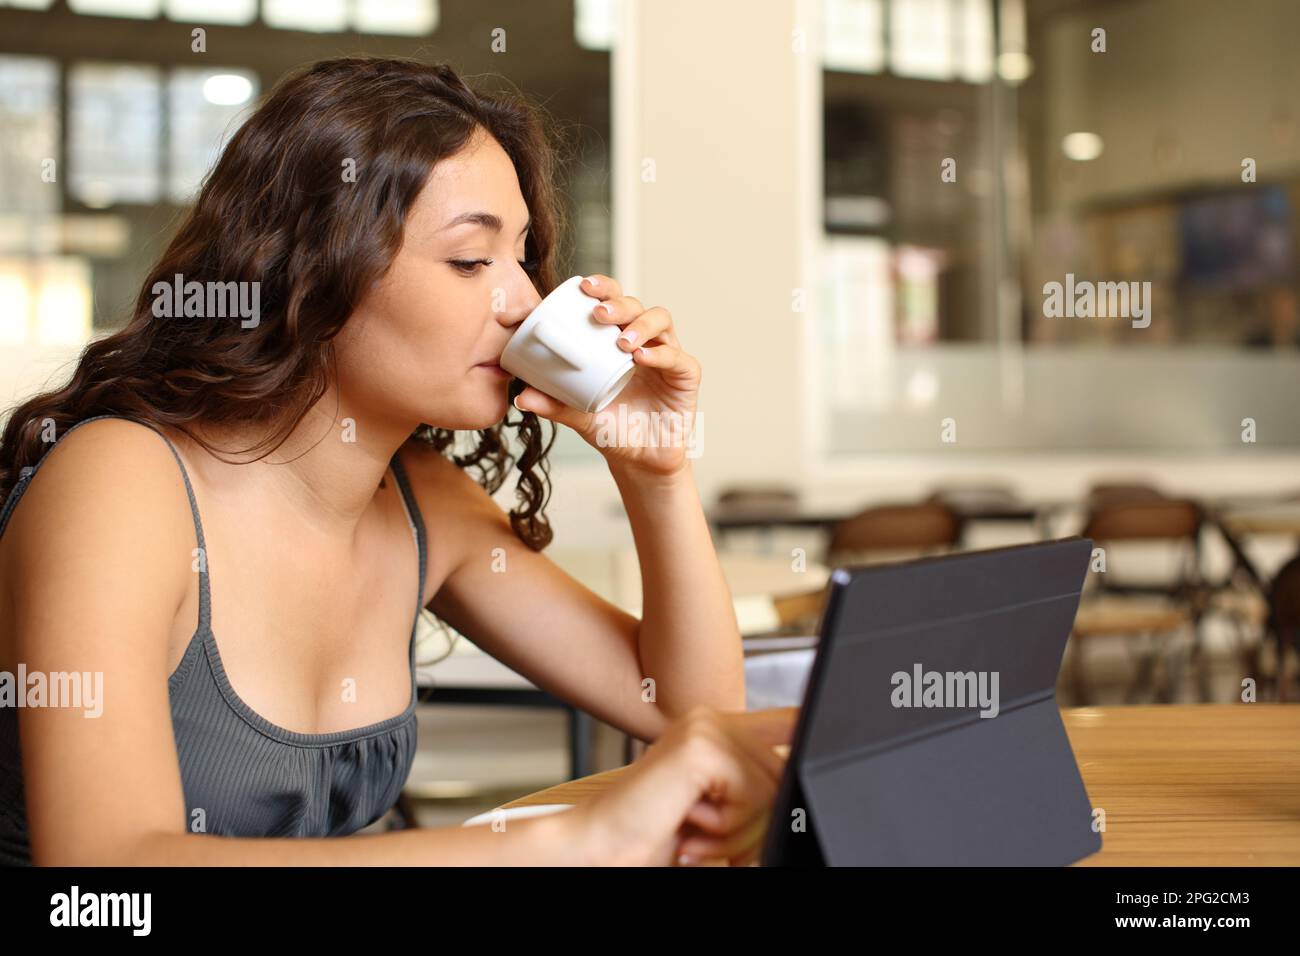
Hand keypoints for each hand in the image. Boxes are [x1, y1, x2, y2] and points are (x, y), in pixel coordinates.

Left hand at [511, 274, 700, 477]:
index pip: (612, 301)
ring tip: (621, 342)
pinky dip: (661, 354)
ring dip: (640, 325)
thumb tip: (520, 397)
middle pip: (636, 305)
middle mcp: (644, 341)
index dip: (602, 287)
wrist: (640, 460)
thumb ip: (554, 404)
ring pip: (661, 321)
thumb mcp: (578, 415)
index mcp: (617, 340)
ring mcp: (667, 356)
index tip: (582, 287)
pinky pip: (678, 357)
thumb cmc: (611, 429)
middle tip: (598, 314)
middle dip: (618, 303)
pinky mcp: (686, 376)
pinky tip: (642, 358)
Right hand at [565, 706, 797, 865]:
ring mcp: (704, 727)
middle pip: (784, 768)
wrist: (603, 846)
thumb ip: (754, 794)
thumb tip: (796, 790)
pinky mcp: (700, 747)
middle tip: (712, 837)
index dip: (810, 721)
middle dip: (759, 819)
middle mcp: (711, 718)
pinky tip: (691, 822)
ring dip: (741, 827)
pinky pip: (753, 794)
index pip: (782, 719)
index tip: (836, 720)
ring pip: (772, 785)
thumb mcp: (720, 813)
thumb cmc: (655, 835)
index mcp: (715, 730)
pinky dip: (729, 824)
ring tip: (699, 832)